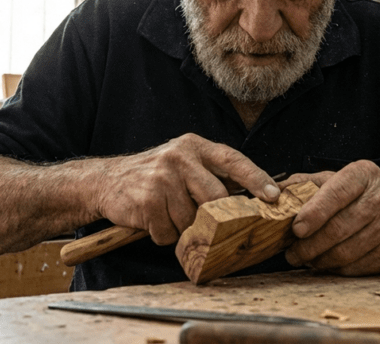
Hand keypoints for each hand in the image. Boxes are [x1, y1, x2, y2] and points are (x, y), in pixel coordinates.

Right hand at [94, 133, 279, 245]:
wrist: (106, 181)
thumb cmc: (153, 177)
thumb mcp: (183, 163)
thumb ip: (212, 174)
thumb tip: (253, 197)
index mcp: (193, 146)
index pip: (233, 160)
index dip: (256, 178)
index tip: (273, 196)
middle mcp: (179, 157)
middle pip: (216, 197)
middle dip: (213, 216)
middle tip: (203, 220)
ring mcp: (162, 177)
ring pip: (191, 219)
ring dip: (181, 226)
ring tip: (166, 213)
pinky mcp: (148, 199)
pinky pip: (169, 232)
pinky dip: (162, 233)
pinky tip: (151, 219)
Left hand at [283, 160, 379, 275]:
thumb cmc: (368, 195)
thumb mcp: (342, 178)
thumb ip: (307, 183)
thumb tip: (273, 192)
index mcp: (364, 175)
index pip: (336, 193)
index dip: (314, 213)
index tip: (296, 228)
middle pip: (338, 228)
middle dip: (309, 245)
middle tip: (292, 253)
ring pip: (345, 252)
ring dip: (319, 260)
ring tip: (304, 260)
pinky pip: (356, 267)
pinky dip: (336, 269)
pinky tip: (326, 264)